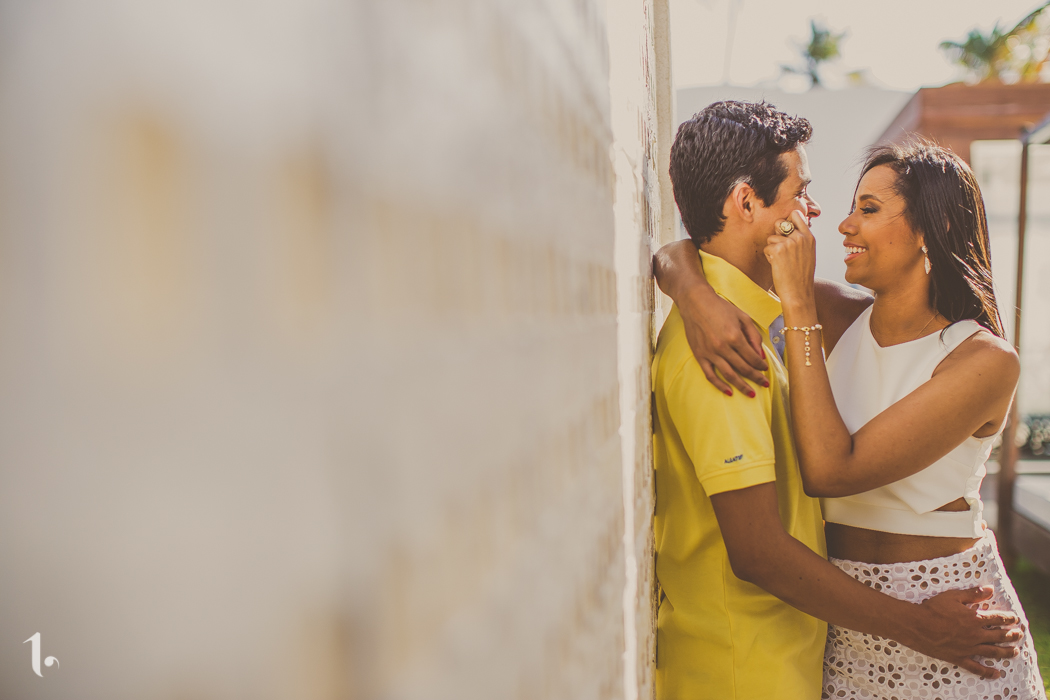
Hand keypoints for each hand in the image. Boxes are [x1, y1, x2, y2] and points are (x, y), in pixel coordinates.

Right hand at [678, 285, 768, 396]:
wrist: (696, 303)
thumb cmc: (721, 308)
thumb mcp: (743, 317)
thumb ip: (754, 336)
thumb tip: (760, 355)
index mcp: (735, 336)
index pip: (753, 358)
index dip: (761, 366)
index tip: (765, 369)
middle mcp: (723, 347)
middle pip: (743, 369)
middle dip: (756, 378)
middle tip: (764, 384)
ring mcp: (710, 353)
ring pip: (729, 375)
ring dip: (742, 386)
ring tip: (751, 393)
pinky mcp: (700, 356)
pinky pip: (710, 375)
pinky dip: (720, 385)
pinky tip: (729, 392)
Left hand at [764, 210, 815, 309]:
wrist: (798, 292)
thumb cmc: (801, 275)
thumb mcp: (808, 253)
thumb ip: (801, 239)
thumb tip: (788, 227)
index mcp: (809, 237)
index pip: (795, 214)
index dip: (787, 220)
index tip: (785, 229)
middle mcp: (800, 237)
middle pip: (780, 222)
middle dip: (777, 233)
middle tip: (782, 249)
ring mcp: (789, 242)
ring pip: (771, 237)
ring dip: (772, 248)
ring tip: (782, 261)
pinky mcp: (778, 249)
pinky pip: (767, 247)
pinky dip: (769, 257)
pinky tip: (778, 266)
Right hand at [908, 586, 1022, 679]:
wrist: (916, 625)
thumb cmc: (932, 608)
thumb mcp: (952, 596)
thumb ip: (972, 594)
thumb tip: (990, 589)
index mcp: (974, 619)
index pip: (997, 618)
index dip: (1009, 618)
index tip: (1015, 619)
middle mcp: (975, 635)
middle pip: (999, 636)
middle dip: (1011, 635)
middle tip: (1019, 635)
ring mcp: (968, 648)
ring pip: (992, 652)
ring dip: (1006, 652)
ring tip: (1015, 652)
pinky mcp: (959, 657)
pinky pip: (976, 667)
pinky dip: (987, 672)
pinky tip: (996, 674)